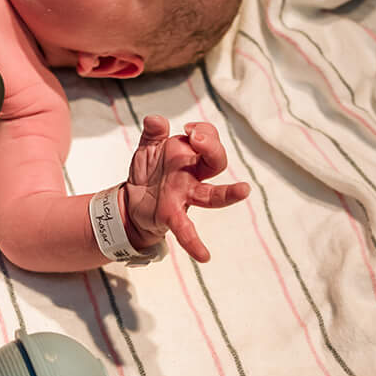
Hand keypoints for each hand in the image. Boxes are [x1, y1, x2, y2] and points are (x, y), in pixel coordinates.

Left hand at [122, 116, 248, 263]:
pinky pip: (186, 229)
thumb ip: (153, 133)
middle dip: (212, 147)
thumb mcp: (148, 147)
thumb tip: (156, 119)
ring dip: (228, 193)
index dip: (204, 130)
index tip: (188, 129)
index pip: (208, 138)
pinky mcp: (173, 215)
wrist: (132, 199)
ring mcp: (186, 196)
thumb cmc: (149, 170)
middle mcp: (193, 175)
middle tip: (198, 137)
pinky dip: (195, 242)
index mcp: (189, 155)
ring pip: (213, 195)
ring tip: (243, 190)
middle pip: (216, 162)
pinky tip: (205, 256)